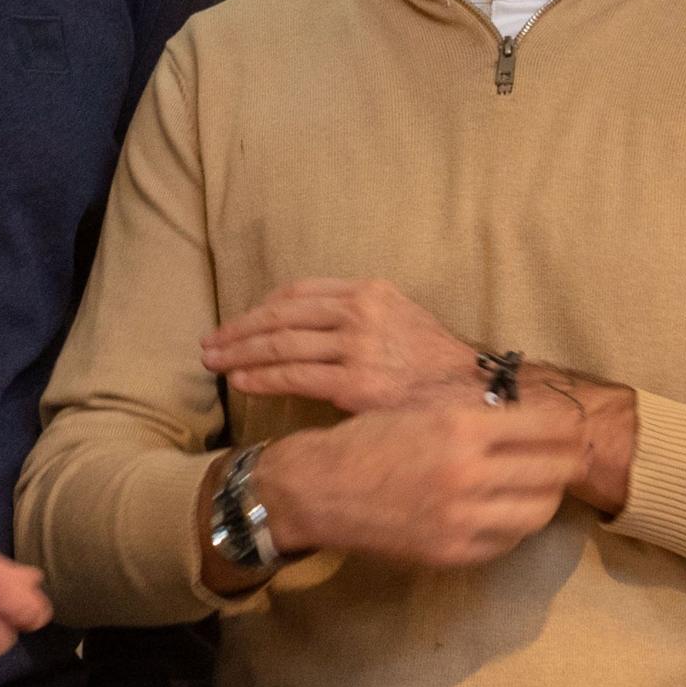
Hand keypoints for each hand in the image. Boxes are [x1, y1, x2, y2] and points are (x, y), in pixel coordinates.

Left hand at [201, 279, 483, 416]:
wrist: (475, 394)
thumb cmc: (437, 366)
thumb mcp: (401, 319)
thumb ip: (359, 317)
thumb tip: (314, 331)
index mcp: (369, 291)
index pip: (298, 292)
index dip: (261, 308)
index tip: (240, 322)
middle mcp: (359, 311)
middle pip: (280, 315)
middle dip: (239, 330)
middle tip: (210, 343)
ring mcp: (356, 346)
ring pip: (280, 345)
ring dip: (240, 353)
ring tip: (214, 362)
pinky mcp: (354, 383)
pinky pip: (292, 376)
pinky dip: (260, 377)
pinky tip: (240, 381)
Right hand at [259, 400, 584, 572]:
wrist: (318, 489)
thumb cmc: (367, 442)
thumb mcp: (422, 413)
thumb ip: (477, 421)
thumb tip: (534, 423)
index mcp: (460, 427)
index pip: (546, 427)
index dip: (568, 426)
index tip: (573, 427)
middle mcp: (467, 473)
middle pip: (552, 470)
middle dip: (566, 462)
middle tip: (570, 458)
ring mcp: (462, 518)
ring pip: (538, 510)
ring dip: (546, 496)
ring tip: (541, 487)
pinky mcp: (453, 552)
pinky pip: (508, 541)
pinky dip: (515, 526)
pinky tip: (505, 511)